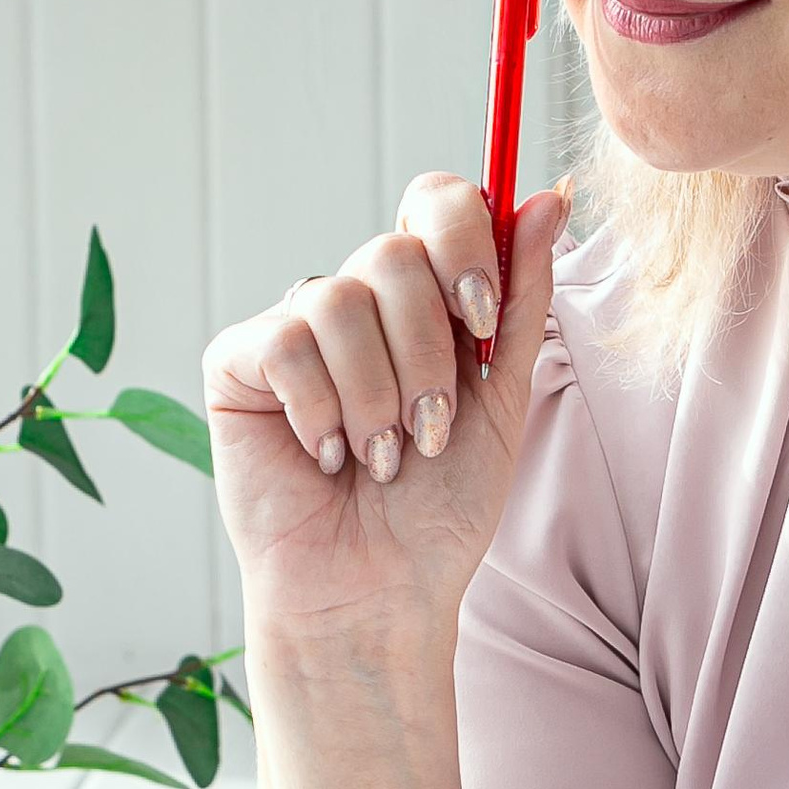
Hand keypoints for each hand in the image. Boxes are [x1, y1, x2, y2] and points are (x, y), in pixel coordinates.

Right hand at [203, 176, 567, 648]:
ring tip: (380, 458)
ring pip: (337, 298)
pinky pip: (284, 343)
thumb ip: (522, 298)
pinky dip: (319, 410)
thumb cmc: (438, 511)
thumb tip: (551, 195)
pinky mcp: (237, 364)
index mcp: (425, 301)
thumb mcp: (503, 399)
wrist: (377, 593)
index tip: (480, 318)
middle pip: (392, 252)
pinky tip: (326, 456)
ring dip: (376, 395)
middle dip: (425, 354)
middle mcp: (359, 303)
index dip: (461, 242)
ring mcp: (294, 330)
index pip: (437, 203)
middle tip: (428, 430)